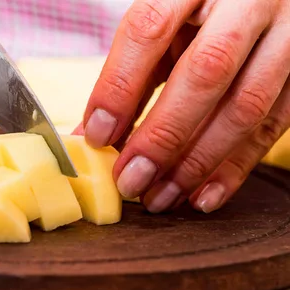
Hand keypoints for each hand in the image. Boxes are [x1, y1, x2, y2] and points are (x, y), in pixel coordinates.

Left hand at [82, 0, 289, 212]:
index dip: (119, 86)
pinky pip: (275, 125)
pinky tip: (202, 197)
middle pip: (206, 71)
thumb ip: (132, 73)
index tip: (96, 136)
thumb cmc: (200, 10)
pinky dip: (235, 168)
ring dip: (198, 163)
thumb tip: (93, 135)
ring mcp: (289, 31)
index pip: (149, 28)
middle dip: (163, 136)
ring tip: (160, 198)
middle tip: (130, 180)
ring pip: (246, 105)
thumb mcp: (164, 25)